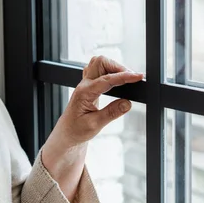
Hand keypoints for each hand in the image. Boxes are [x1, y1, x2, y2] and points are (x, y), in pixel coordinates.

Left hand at [40, 55, 143, 202]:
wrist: (64, 141)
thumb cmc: (76, 135)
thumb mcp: (94, 128)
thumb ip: (111, 113)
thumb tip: (128, 102)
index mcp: (83, 94)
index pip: (105, 79)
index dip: (123, 76)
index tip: (139, 77)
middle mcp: (83, 86)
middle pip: (98, 61)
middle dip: (115, 64)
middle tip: (132, 78)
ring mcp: (84, 86)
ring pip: (98, 64)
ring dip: (113, 67)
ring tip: (129, 81)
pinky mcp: (88, 89)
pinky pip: (99, 72)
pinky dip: (110, 73)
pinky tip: (122, 84)